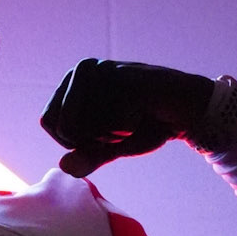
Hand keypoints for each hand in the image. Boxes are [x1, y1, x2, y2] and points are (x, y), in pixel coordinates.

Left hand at [40, 60, 213, 175]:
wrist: (188, 111)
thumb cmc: (145, 125)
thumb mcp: (111, 146)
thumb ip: (87, 157)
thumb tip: (63, 167)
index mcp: (72, 80)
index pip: (48, 121)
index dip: (72, 140)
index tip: (100, 130)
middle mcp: (84, 69)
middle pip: (66, 127)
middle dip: (94, 140)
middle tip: (120, 125)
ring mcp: (106, 71)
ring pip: (89, 128)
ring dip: (113, 136)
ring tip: (133, 116)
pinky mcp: (129, 79)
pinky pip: (117, 127)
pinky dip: (132, 131)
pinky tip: (146, 112)